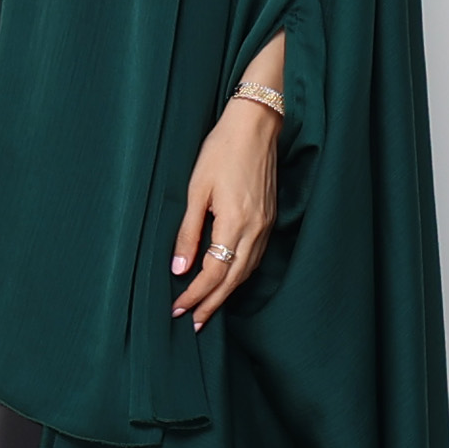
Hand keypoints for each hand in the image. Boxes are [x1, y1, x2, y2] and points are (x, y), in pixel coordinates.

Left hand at [165, 99, 278, 328]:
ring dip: (226, 293)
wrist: (256, 125)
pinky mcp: (270, 218)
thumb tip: (179, 268)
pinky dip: (240, 274)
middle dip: (212, 303)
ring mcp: (266, 225)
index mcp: (234, 223)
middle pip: (232, 279)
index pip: (213, 272)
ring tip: (208, 308)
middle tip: (193, 322)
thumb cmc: (221, 150)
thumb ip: (188, 232)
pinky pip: (255, 257)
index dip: (195, 294)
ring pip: (246, 271)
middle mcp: (255, 230)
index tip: (178, 308)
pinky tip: (228, 279)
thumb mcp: (196, 190)